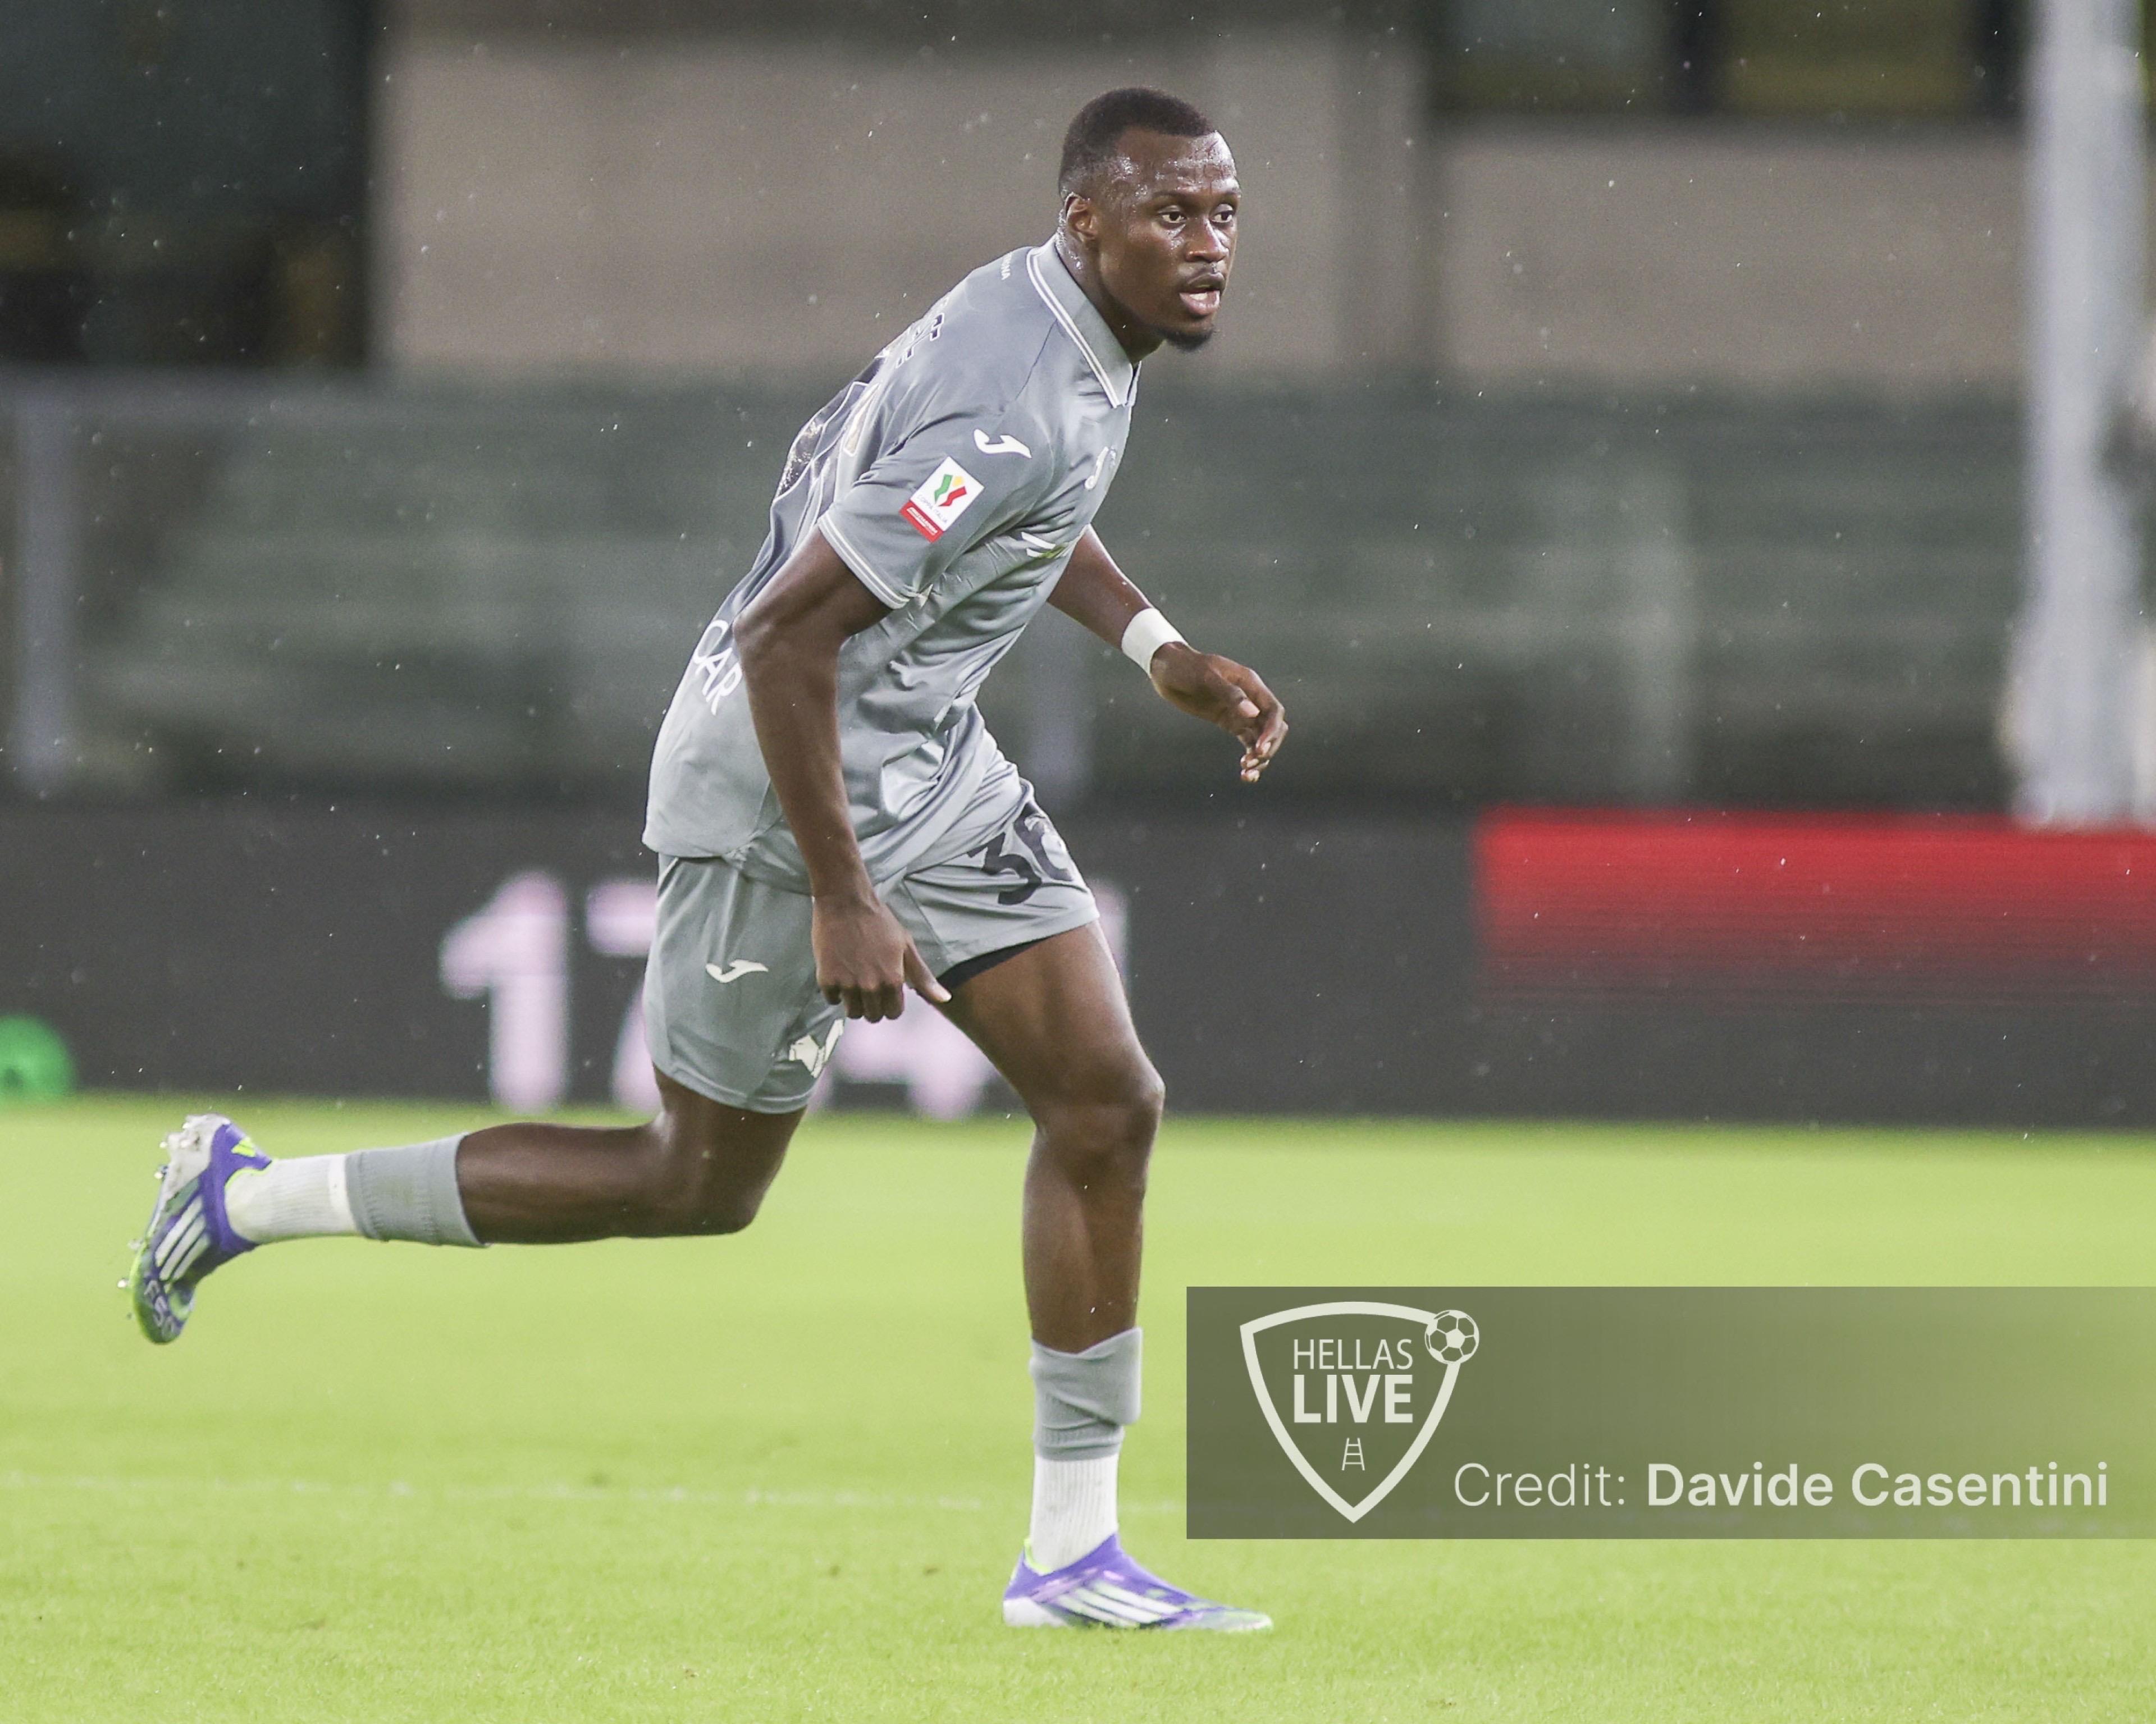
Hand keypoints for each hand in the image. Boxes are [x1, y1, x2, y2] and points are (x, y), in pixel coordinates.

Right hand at [810, 891, 950, 1020]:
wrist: (845, 902)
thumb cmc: (879, 921)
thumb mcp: (906, 946)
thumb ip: (923, 977)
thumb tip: (945, 999)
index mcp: (892, 980)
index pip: (893, 1013)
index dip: (891, 1003)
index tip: (885, 990)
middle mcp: (870, 987)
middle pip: (873, 1016)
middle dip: (873, 1004)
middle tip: (869, 983)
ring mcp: (847, 984)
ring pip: (853, 1012)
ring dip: (854, 1000)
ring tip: (855, 979)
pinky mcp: (826, 979)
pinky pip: (832, 999)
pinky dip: (835, 990)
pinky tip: (840, 971)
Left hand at [1148, 642, 1288, 781]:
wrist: (1168, 670)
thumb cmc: (1187, 667)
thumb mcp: (1207, 677)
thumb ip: (1230, 694)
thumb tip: (1252, 713)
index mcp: (1250, 684)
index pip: (1273, 710)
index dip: (1272, 730)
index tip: (1260, 748)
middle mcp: (1250, 699)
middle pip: (1272, 728)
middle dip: (1268, 746)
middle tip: (1251, 761)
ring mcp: (1241, 712)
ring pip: (1261, 738)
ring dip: (1259, 757)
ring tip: (1246, 772)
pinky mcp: (1230, 722)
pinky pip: (1247, 742)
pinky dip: (1249, 756)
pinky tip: (1245, 772)